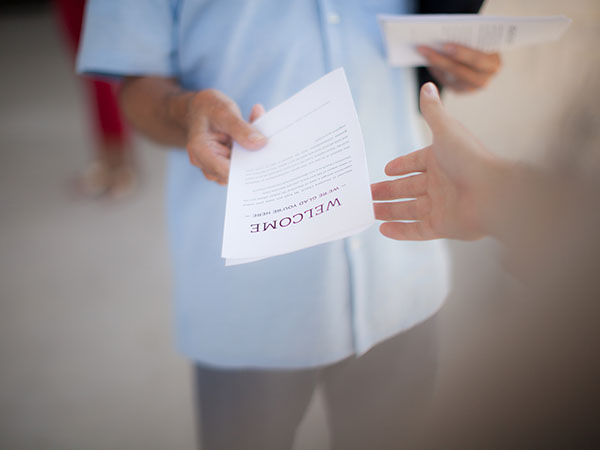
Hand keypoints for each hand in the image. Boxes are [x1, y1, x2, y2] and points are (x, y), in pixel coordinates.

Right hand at [185, 89, 266, 183]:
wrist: (200, 107)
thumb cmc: (208, 107)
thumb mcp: (224, 111)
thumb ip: (241, 128)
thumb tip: (260, 143)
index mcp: (200, 151)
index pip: (225, 171)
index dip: (246, 169)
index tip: (265, 159)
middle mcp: (203, 162)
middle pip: (233, 173)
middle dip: (250, 160)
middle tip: (266, 143)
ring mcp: (213, 165)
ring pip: (238, 170)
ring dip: (251, 154)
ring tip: (257, 130)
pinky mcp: (223, 163)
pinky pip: (240, 164)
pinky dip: (248, 152)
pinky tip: (254, 134)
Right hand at [371, 83, 509, 240]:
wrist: (493, 193)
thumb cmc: (470, 159)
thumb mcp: (446, 130)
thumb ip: (432, 111)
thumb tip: (428, 86)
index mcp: (440, 161)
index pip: (416, 163)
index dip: (401, 166)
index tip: (386, 170)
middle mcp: (440, 183)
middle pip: (407, 188)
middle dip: (387, 190)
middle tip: (367, 193)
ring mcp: (441, 206)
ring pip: (408, 209)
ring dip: (389, 210)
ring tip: (368, 211)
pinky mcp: (442, 226)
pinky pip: (416, 230)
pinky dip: (400, 231)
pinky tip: (382, 230)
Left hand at [417, 43, 500, 92]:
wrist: (481, 56)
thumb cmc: (479, 43)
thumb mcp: (478, 40)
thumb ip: (467, 40)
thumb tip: (442, 39)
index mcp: (493, 64)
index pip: (478, 59)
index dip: (461, 52)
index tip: (445, 45)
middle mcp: (484, 79)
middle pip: (461, 72)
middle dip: (442, 60)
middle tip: (425, 49)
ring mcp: (471, 88)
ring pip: (450, 78)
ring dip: (436, 65)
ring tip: (423, 53)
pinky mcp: (460, 91)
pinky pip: (445, 82)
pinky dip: (437, 71)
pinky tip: (428, 61)